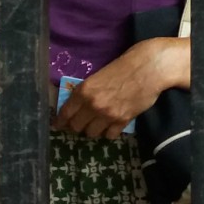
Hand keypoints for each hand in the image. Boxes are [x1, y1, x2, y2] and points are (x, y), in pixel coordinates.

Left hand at [55, 39, 188, 139]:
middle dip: (77, 126)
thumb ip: (86, 92)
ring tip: (98, 123)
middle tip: (81, 123)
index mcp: (84, 90)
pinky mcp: (122, 121)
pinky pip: (109, 135)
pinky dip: (109, 132)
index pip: (65, 113)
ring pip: (91, 133)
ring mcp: (107, 115)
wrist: (147, 69)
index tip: (57, 126)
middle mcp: (92, 105)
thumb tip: (77, 106)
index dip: (60, 122)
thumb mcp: (97, 76)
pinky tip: (111, 125)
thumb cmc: (122, 67)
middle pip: (76, 127)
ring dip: (93, 129)